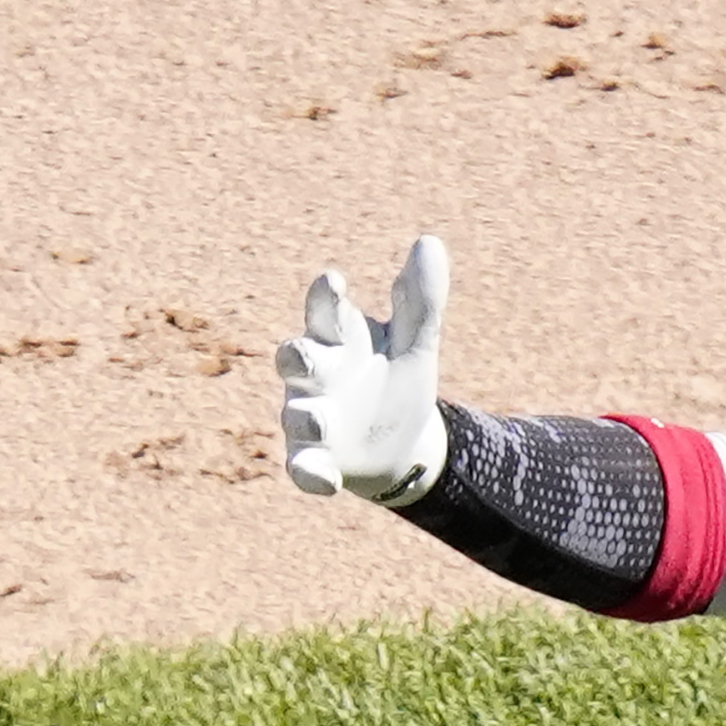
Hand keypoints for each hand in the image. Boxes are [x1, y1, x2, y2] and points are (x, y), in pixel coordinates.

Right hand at [277, 235, 451, 503]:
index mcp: (338, 341)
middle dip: (299, 357)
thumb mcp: (415, 344)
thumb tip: (430, 242)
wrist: (402, 445)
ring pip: (297, 414)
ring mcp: (311, 418)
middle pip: (295, 358)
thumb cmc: (396, 382)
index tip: (334, 280)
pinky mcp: (316, 460)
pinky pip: (303, 467)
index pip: (324, 314)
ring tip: (321, 422)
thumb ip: (419, 301)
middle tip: (307, 356)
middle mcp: (315, 376)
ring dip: (307, 418)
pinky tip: (326, 483)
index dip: (325, 298)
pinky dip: (309, 473)